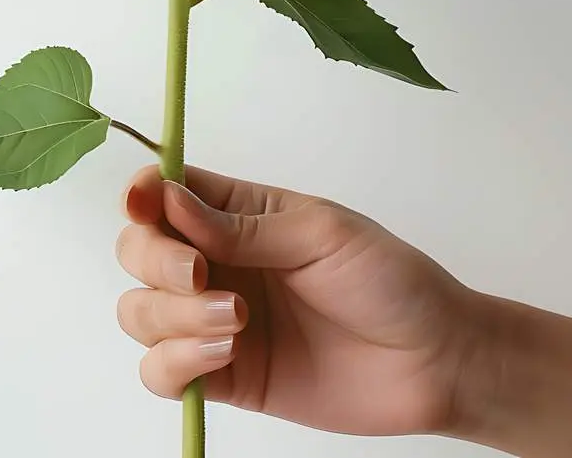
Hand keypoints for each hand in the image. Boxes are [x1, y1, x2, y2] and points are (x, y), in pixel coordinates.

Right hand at [114, 164, 483, 436]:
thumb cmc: (391, 283)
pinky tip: (223, 354)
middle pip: (137, 252)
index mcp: (236, 215)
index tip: (144, 204)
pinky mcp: (223, 377)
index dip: (141, 196)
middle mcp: (216, 264)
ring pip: (139, 313)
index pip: (162, 194)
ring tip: (236, 321)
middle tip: (200, 274)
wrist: (434, 363)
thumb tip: (167, 198)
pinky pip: (159, 372)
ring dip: (172, 316)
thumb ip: (239, 225)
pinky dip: (174, 363)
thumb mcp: (321, 233)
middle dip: (156, 261)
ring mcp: (213, 323)